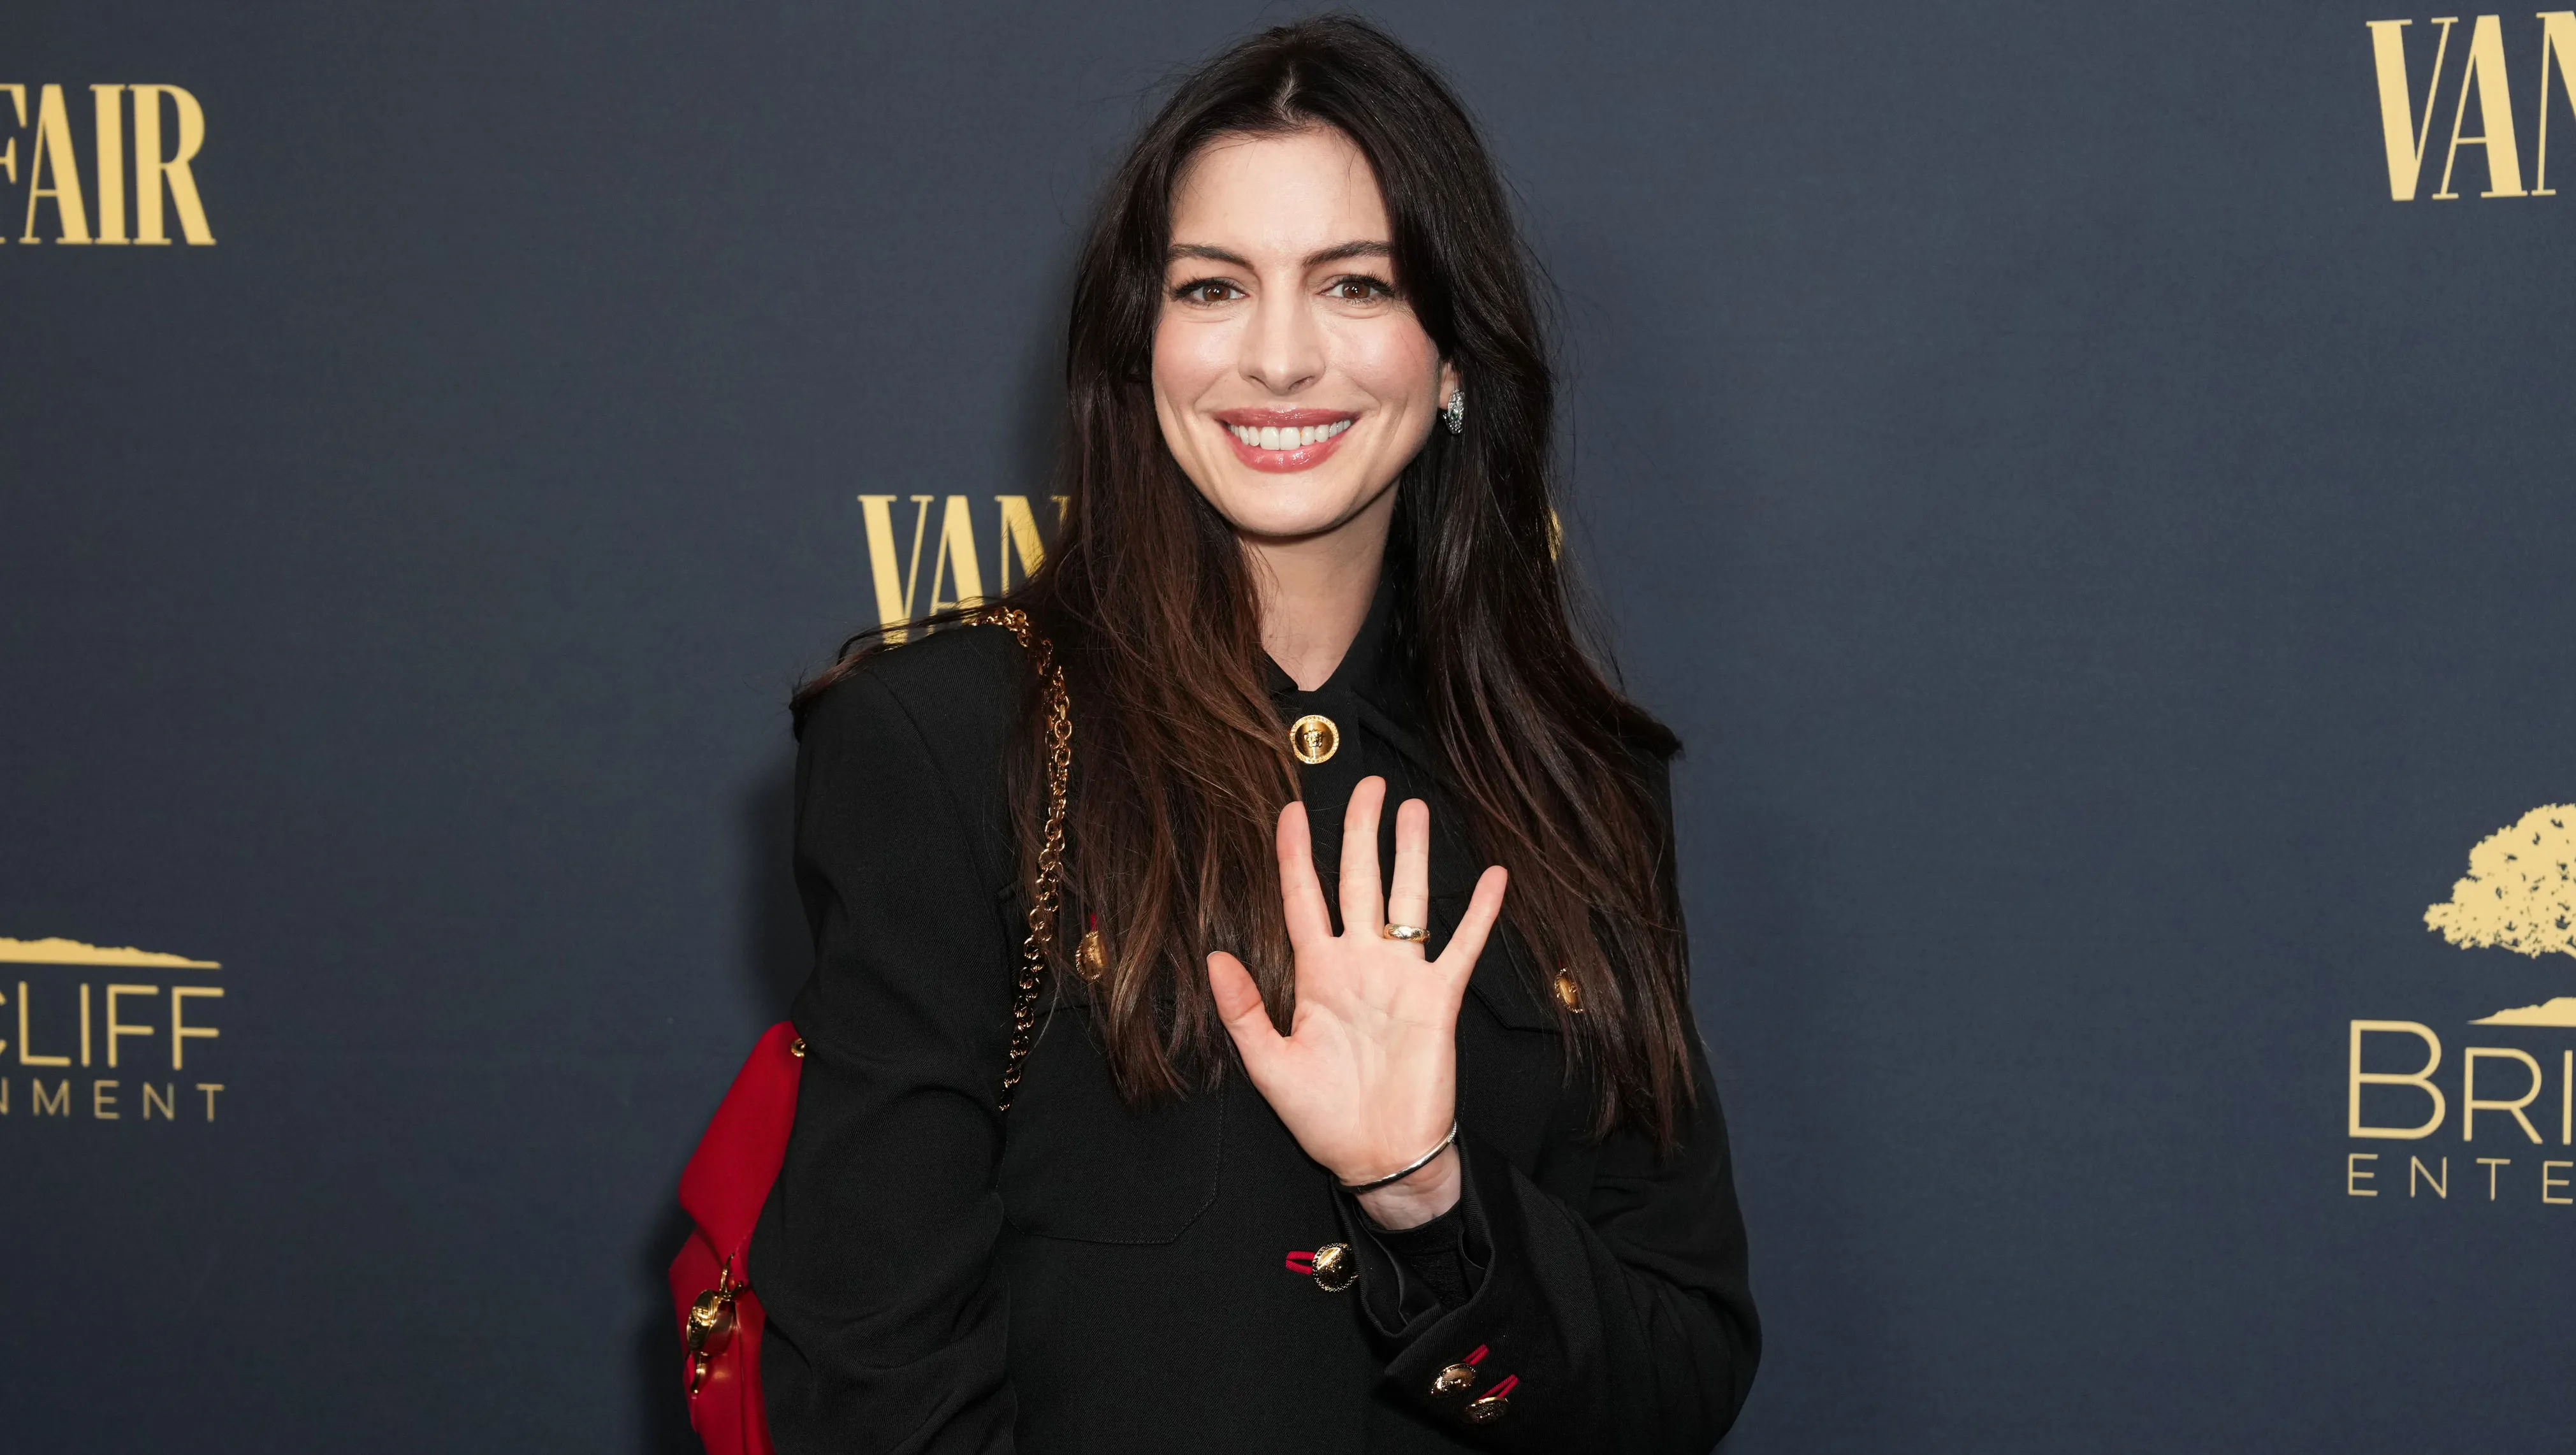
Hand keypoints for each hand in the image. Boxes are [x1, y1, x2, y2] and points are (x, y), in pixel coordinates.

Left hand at [1206, 776, 1508, 1229]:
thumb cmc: (1323, 1118)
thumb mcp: (1268, 1065)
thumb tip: (1216, 956)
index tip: (1290, 810)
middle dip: (1360, 832)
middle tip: (1366, 784)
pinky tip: (1493, 877)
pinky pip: (1462, 946)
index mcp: (1316, 975)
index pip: (1303, 898)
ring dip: (1412, 854)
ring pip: (1408, 899)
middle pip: (1359, 882)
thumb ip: (1242, 1010)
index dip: (1296, 854)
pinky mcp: (1439, 999)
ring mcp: (1401, 978)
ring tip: (1413, 808)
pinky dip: (1479, 912)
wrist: (1378, 1158)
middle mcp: (1360, 964)